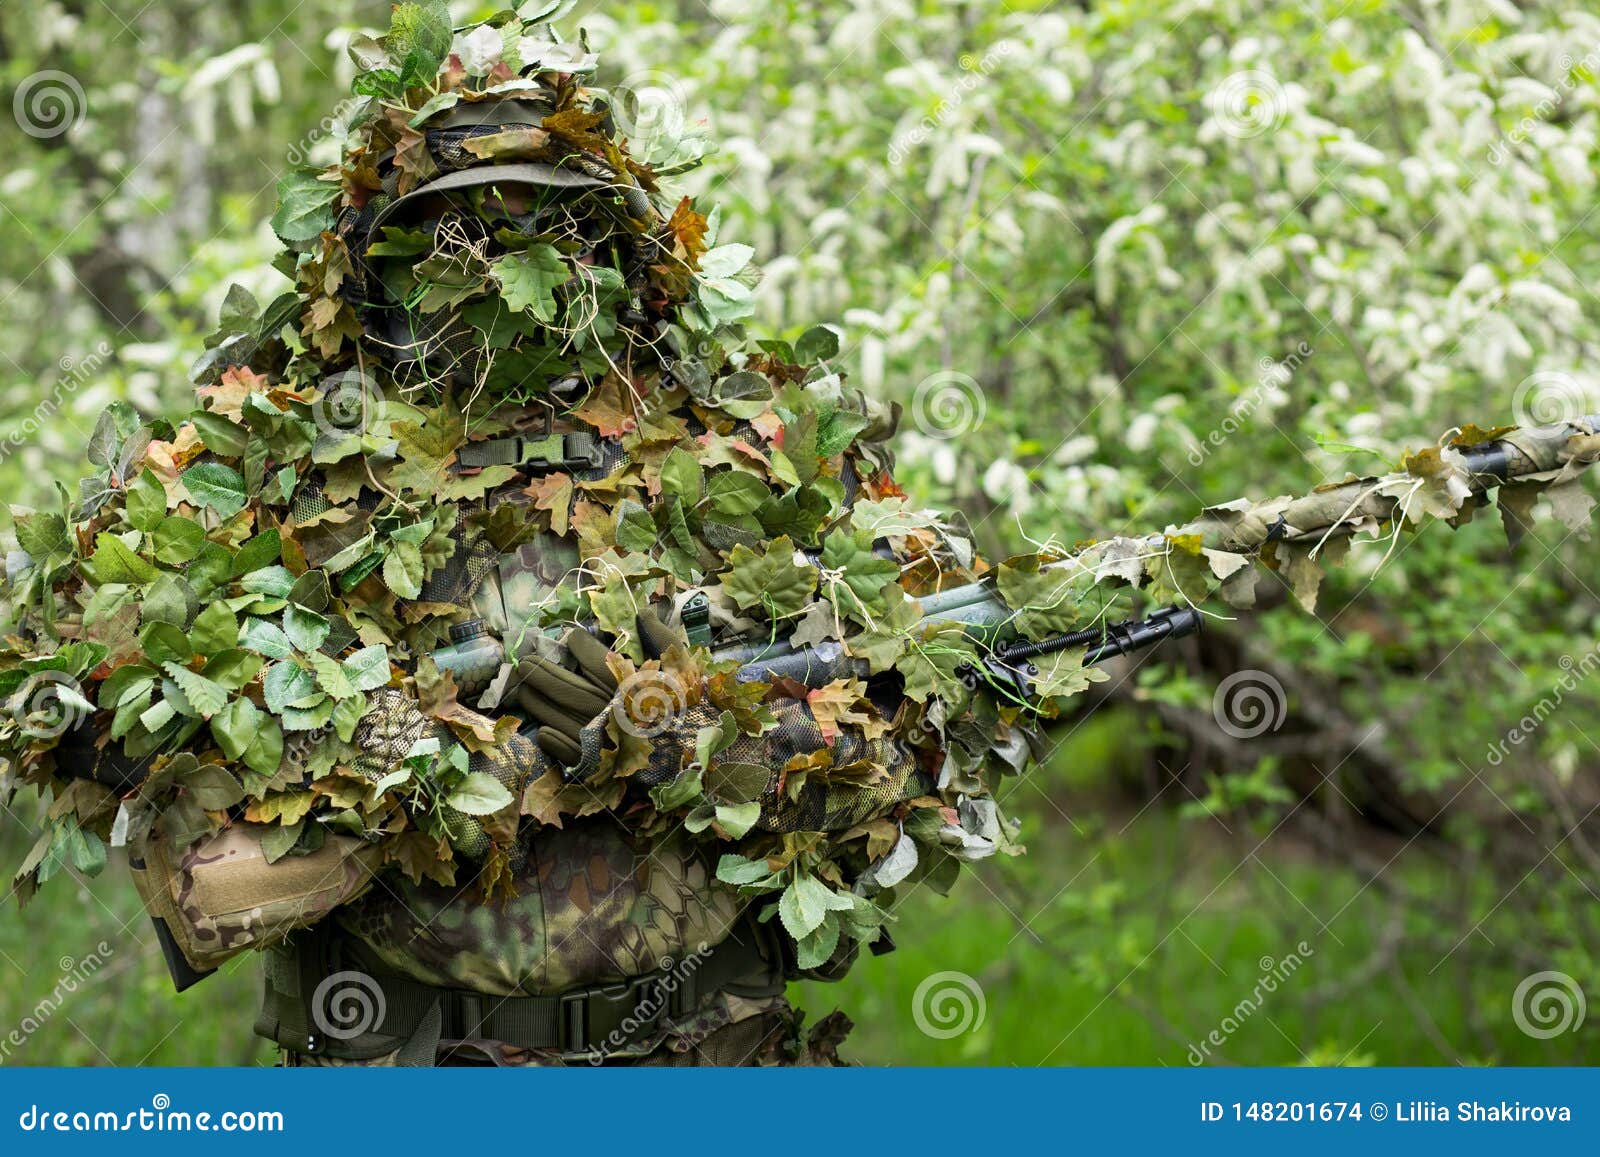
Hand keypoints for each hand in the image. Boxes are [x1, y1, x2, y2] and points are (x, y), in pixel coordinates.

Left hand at [510, 608, 684, 775]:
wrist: (701, 758)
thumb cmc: (692, 708)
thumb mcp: (682, 666)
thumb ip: (661, 637)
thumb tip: (643, 610)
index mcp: (629, 683)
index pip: (592, 657)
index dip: (578, 645)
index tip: (570, 639)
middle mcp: (609, 708)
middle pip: (567, 687)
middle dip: (543, 672)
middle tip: (525, 662)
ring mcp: (602, 738)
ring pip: (560, 716)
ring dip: (538, 702)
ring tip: (524, 689)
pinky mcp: (601, 764)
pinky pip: (568, 752)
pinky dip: (553, 742)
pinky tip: (541, 731)